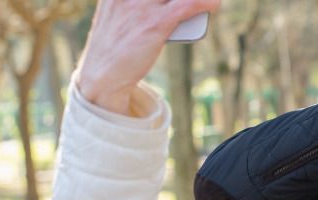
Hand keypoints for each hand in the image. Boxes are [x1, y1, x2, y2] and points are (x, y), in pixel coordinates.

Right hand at [77, 0, 219, 115]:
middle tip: (188, 2)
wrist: (103, 74)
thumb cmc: (117, 45)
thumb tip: (177, 3)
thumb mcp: (119, 14)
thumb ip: (139, 4)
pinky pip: (189, 4)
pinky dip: (206, 3)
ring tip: (207, 0)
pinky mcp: (155, 23)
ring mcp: (141, 6)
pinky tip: (214, 5)